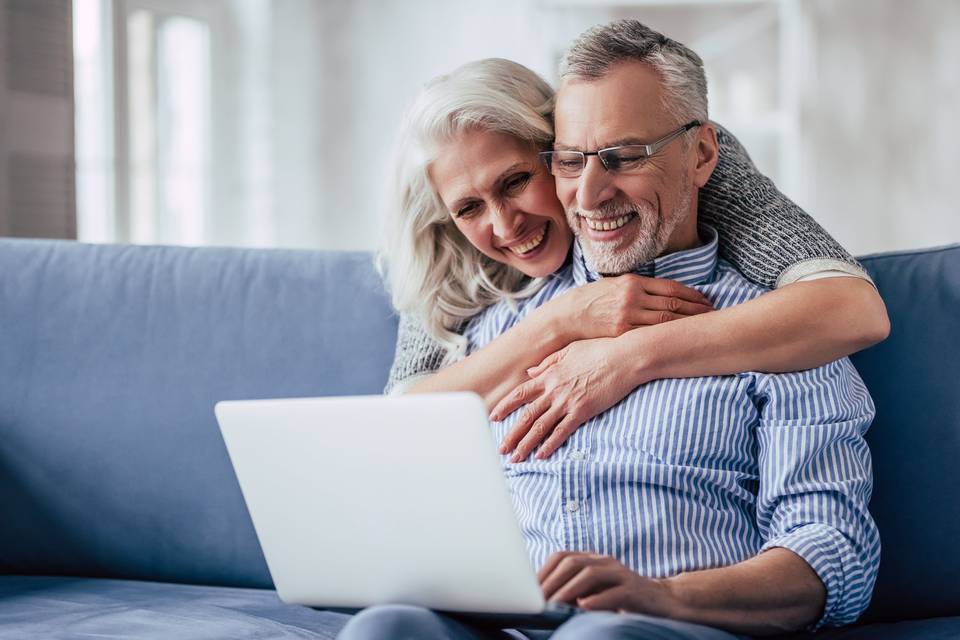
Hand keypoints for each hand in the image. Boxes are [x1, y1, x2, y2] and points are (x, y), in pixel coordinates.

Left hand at [492, 336, 648, 460]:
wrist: (623, 358)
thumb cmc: (598, 350)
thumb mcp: (568, 351)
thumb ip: (547, 364)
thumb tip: (530, 373)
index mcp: (549, 375)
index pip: (520, 394)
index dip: (505, 407)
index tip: (494, 418)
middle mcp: (554, 390)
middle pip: (526, 415)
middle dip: (511, 434)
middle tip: (501, 449)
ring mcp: (567, 402)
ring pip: (540, 427)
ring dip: (526, 444)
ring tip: (516, 457)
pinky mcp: (583, 411)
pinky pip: (562, 431)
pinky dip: (550, 445)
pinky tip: (541, 455)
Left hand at [539, 552, 675, 615]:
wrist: (661, 600)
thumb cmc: (621, 597)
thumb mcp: (595, 589)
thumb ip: (574, 588)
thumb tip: (543, 597)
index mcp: (593, 559)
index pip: (562, 557)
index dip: (544, 571)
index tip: (529, 588)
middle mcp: (605, 562)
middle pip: (573, 563)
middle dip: (552, 580)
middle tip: (538, 599)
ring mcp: (620, 573)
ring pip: (590, 574)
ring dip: (569, 589)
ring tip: (555, 603)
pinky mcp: (634, 590)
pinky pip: (614, 593)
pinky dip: (597, 600)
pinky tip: (583, 606)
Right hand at [553, 274, 711, 341]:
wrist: (565, 317)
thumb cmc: (588, 301)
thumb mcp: (612, 286)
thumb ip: (636, 288)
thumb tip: (659, 293)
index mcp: (632, 282)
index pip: (671, 288)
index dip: (692, 294)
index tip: (706, 299)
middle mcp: (633, 297)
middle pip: (674, 304)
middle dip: (697, 310)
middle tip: (714, 314)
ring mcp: (628, 316)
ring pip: (666, 321)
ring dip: (688, 324)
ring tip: (704, 328)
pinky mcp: (622, 333)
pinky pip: (651, 335)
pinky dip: (668, 337)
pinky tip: (680, 340)